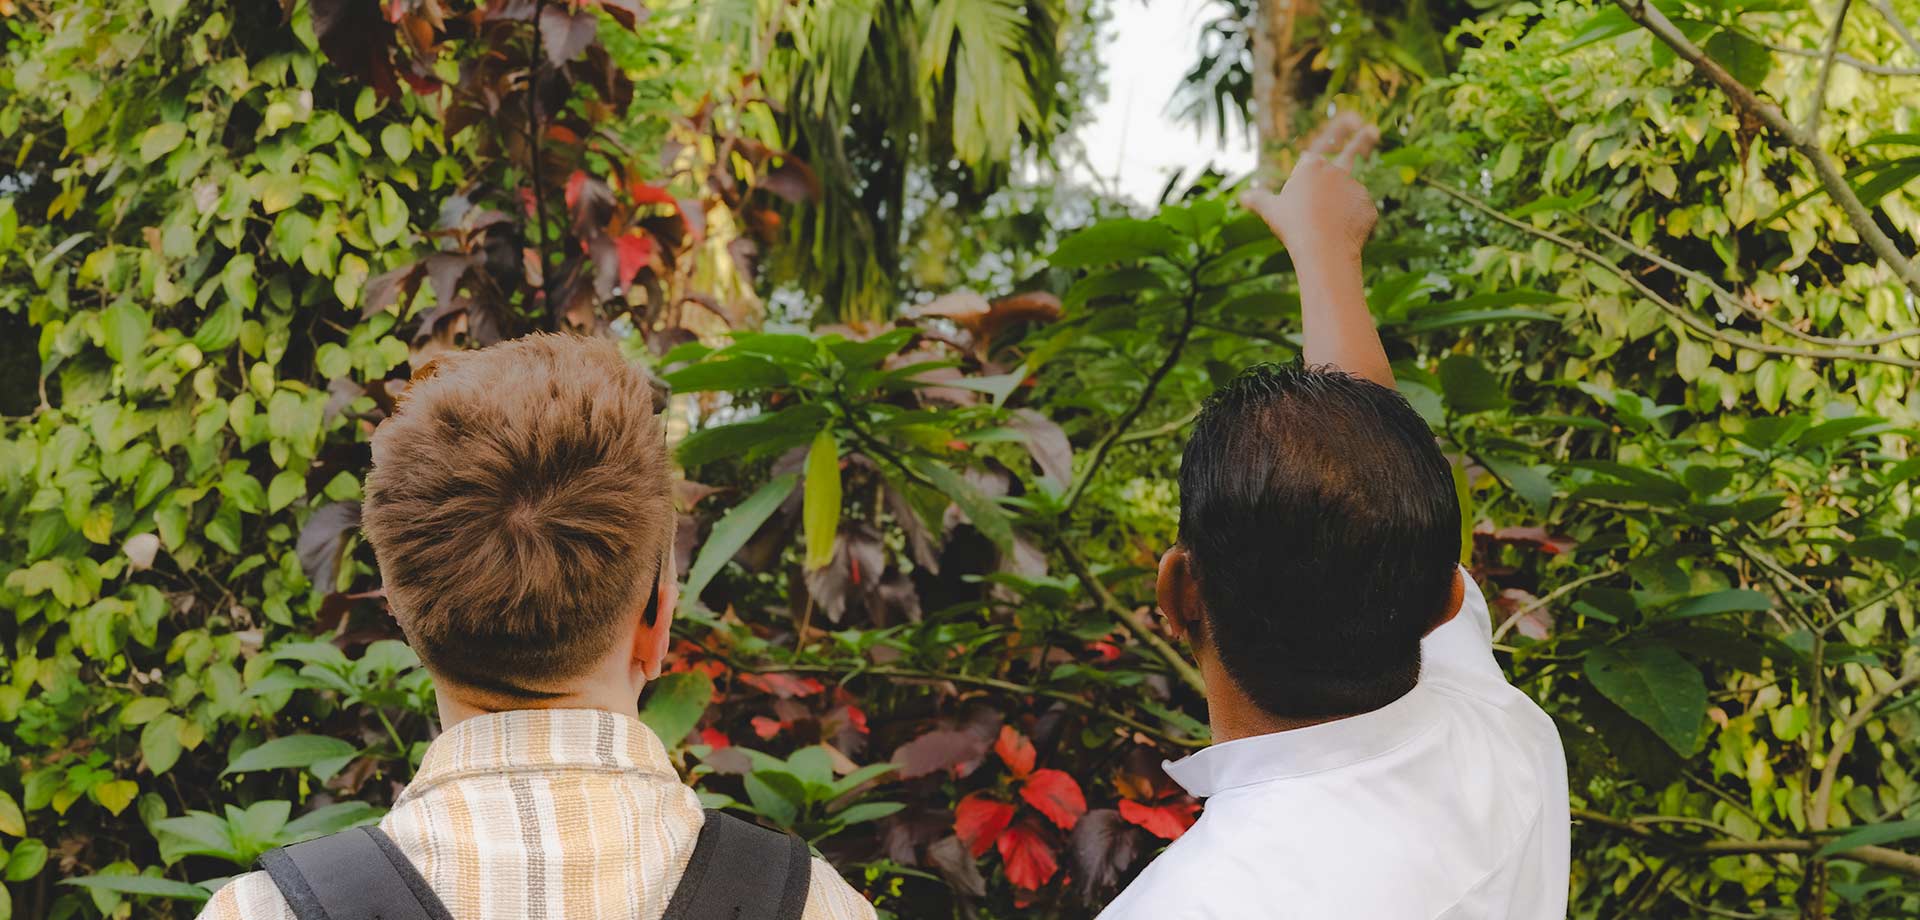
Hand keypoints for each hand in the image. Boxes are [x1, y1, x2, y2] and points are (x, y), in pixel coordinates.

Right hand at [1240, 112, 1380, 259]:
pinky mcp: (1368, 206)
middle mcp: (1335, 171)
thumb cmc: (1293, 227)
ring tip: (1328, 227)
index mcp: (1311, 167)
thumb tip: (1243, 197)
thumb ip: (1259, 200)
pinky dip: (1352, 222)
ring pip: (1349, 195)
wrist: (1322, 249)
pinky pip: (1359, 213)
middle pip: (1353, 153)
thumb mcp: (1271, 212)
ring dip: (1343, 207)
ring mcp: (1355, 188)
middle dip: (1365, 139)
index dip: (1339, 129)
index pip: (1325, 142)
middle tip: (1374, 129)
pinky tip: (1341, 235)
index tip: (1352, 119)